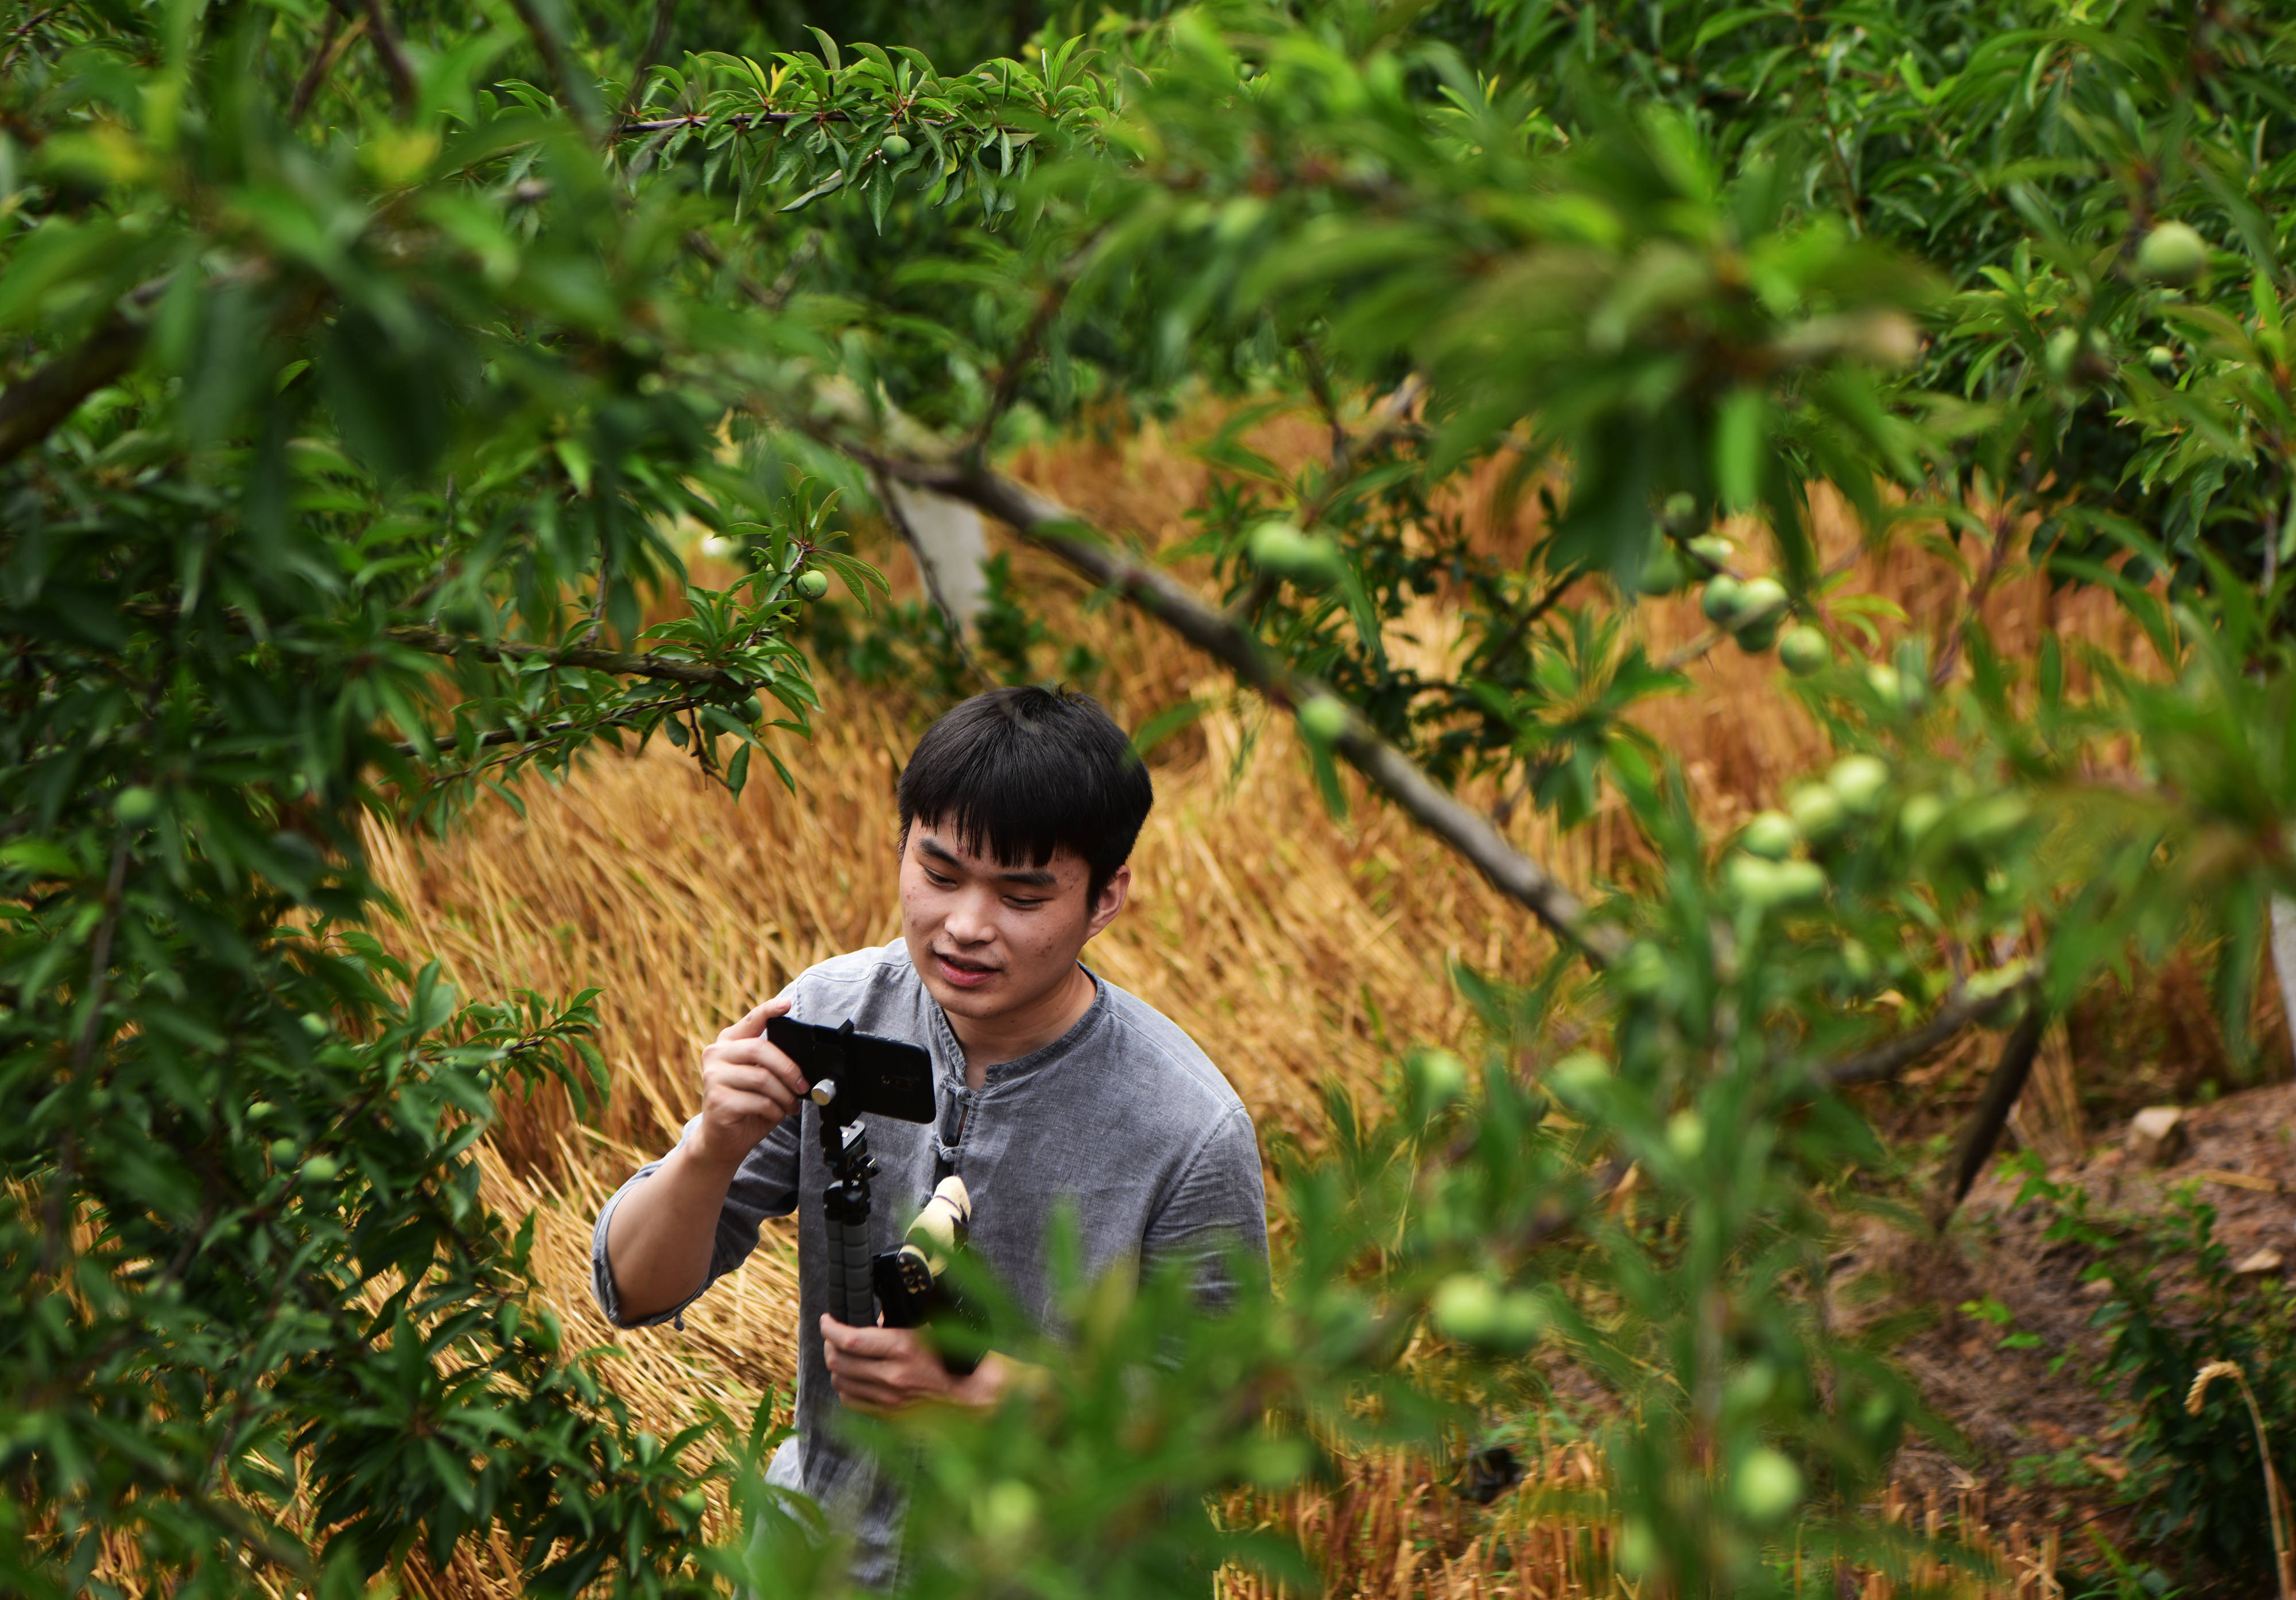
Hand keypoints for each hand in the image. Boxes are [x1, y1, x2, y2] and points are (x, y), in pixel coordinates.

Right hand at [690, 997, 808, 1169]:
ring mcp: (713, 1077)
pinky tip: (774, 1114)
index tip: (786, 1004)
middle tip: (803, 1086)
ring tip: (790, 1104)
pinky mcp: (717, 1100)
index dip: (769, 1010)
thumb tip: (803, 1063)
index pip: (751, 1020)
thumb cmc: (746, 1106)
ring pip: (762, 1078)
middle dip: (789, 1069)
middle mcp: (716, 1054)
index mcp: (729, 1043)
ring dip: (784, 1094)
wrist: (722, 1140)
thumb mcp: (761, 1078)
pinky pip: (758, 1101)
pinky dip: (774, 1110)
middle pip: (760, 1049)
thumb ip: (772, 1064)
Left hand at [819, 1315, 1011, 1414]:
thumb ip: (897, 1322)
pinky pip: (850, 1400)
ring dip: (836, 1365)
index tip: (827, 1320)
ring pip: (840, 1381)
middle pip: (839, 1361)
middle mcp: (892, 1375)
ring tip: (841, 1354)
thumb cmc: (952, 1358)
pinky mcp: (887, 1413)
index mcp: (904, 1348)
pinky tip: (853, 1376)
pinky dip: (845, 1386)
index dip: (831, 1328)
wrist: (968, 1396)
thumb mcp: (927, 1329)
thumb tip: (870, 1320)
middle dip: (829, 1344)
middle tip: (832, 1335)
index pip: (851, 1339)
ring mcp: (888, 1398)